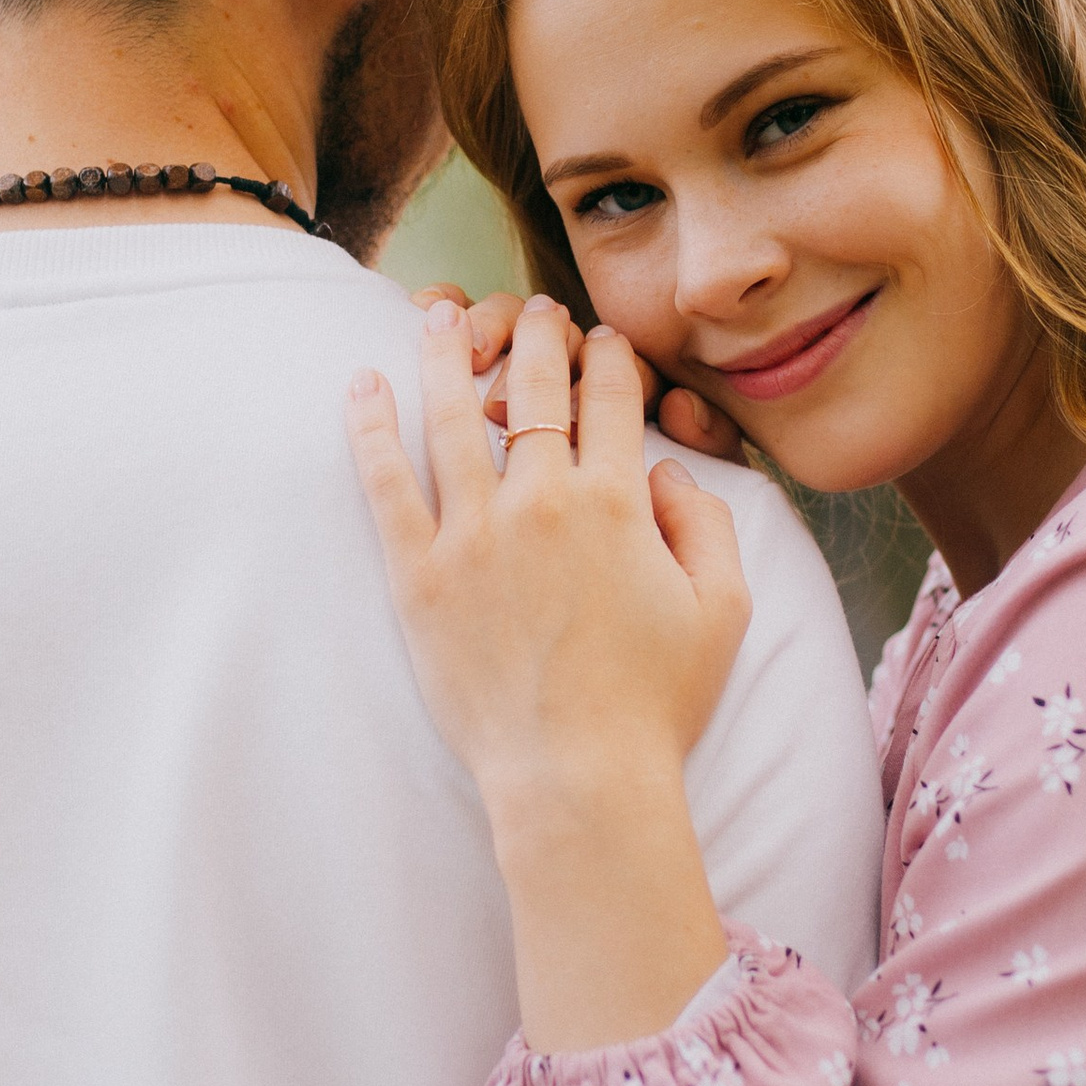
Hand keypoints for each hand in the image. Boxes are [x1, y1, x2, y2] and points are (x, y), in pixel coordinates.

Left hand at [350, 299, 743, 1046]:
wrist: (578, 776)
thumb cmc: (656, 702)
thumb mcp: (725, 609)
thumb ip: (708, 524)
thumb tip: (665, 469)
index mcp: (616, 502)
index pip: (610, 399)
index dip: (609, 359)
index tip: (601, 342)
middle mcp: (542, 502)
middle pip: (535, 390)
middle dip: (536, 336)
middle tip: (533, 309)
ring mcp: (474, 534)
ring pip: (452, 416)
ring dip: (446, 354)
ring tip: (438, 314)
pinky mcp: (418, 573)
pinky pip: (386, 482)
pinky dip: (370, 425)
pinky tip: (360, 382)